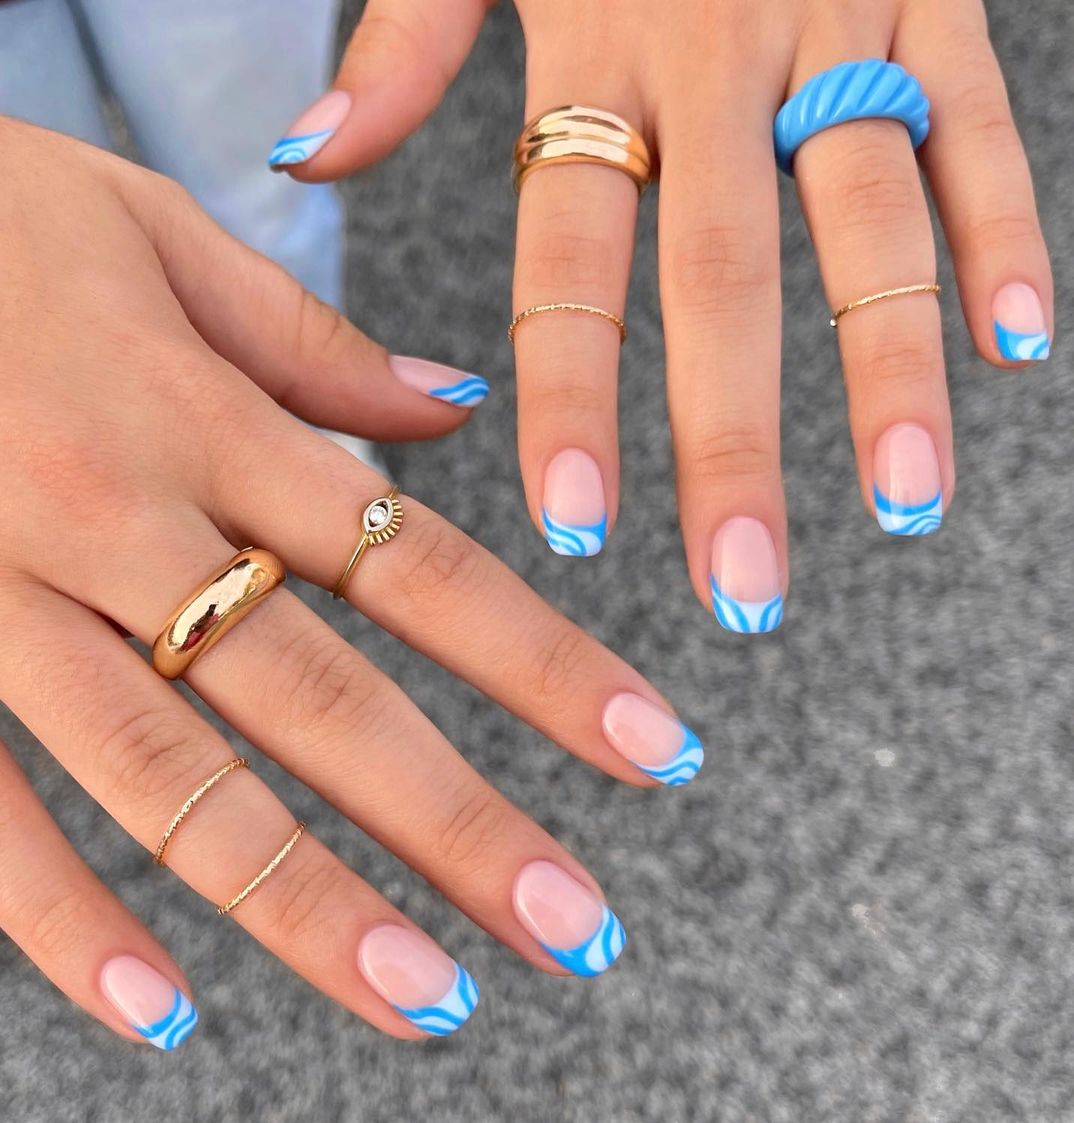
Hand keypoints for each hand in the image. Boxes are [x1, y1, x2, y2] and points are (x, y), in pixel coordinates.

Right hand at [0, 118, 700, 1045]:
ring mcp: (2, 598)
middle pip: (322, 703)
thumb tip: (455, 412)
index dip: (550, 668)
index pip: (421, 569)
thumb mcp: (160, 236)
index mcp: (206, 420)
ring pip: (173, 780)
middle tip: (577, 929)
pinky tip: (162, 1010)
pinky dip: (61, 917)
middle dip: (459, 828)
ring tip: (429, 999)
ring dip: (307, 905)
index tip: (653, 751)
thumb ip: (312, 345)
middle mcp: (122, 522)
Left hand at [273, 0, 1051, 629]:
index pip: (573, 260)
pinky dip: (1003, 226)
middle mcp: (719, 58)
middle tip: (742, 588)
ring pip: (872, 217)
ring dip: (889, 367)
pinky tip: (1015, 347)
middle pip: (724, 280)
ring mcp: (841, 24)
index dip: (572, 399)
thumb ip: (404, 44)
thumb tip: (302, 156)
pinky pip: (980, 117)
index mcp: (597, 50)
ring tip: (906, 505)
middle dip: (736, 442)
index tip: (576, 528)